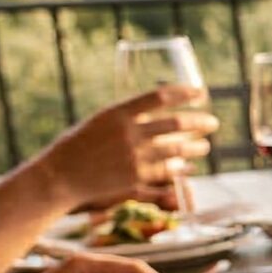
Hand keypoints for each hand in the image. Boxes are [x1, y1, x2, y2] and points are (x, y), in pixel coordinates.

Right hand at [32, 86, 217, 211]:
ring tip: (204, 146)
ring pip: (178, 151)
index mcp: (117, 113)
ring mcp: (134, 158)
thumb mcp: (99, 122)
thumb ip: (127, 118)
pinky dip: (182, 171)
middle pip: (176, 124)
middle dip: (200, 122)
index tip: (200, 92)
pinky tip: (188, 169)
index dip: (184, 93)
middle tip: (213, 123)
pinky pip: (168, 174)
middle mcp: (128, 134)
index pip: (159, 96)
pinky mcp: (136, 180)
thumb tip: (158, 113)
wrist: (58, 177)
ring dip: (196, 148)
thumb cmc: (76, 146)